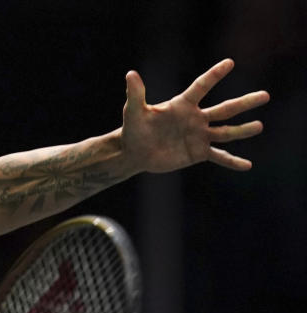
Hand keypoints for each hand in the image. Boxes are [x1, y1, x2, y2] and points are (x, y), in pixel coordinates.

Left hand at [121, 58, 268, 173]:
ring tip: (259, 126)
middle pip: (225, 109)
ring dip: (243, 130)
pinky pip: (219, 156)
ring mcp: (199, 135)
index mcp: (183, 104)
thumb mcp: (134, 112)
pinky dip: (232, 161)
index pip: (201, 87)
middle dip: (244, 103)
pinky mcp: (198, 152)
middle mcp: (196, 118)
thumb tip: (131, 74)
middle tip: (265, 96)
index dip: (214, 75)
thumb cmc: (134, 129)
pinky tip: (247, 165)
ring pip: (226, 132)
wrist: (136, 152)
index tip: (229, 63)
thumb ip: (135, 93)